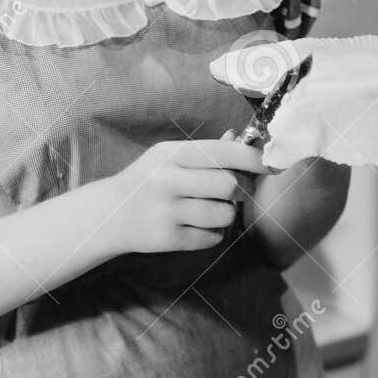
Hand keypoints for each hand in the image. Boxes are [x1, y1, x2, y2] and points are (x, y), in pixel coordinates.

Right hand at [100, 138, 268, 254]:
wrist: (108, 215)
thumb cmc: (146, 181)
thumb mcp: (168, 157)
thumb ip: (205, 150)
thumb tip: (238, 138)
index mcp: (171, 154)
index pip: (223, 152)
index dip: (253, 158)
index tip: (270, 164)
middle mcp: (168, 180)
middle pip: (229, 185)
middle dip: (243, 190)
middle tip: (239, 191)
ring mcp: (167, 212)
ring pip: (224, 214)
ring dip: (228, 214)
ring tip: (213, 210)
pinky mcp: (168, 238)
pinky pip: (212, 238)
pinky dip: (214, 233)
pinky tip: (198, 226)